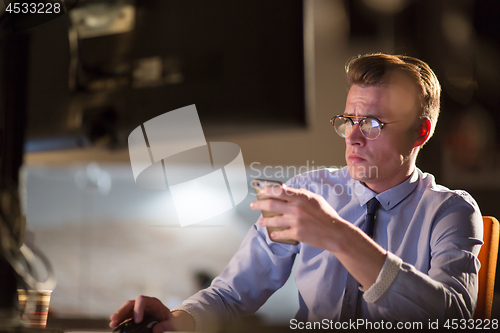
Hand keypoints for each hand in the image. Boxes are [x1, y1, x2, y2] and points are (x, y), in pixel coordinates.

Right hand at [109, 295, 193, 331]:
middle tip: (115, 320)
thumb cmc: (171, 321)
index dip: (138, 309)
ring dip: (118, 315)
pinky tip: (115, 325)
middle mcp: (144, 304)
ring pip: (125, 309)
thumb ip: (166, 325)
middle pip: (130, 303)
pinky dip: (120, 320)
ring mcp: (138, 309)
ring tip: (112, 323)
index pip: (142, 300)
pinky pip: (125, 316)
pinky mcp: (134, 316)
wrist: (170, 322)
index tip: (137, 321)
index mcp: (153, 302)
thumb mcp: (171, 323)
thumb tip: (155, 329)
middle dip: (122, 311)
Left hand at [251, 184, 386, 288]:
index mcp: (301, 197)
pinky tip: (272, 234)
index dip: (267, 190)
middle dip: (259, 205)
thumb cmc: (326, 214)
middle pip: (271, 205)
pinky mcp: (297, 234)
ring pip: (273, 221)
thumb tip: (285, 189)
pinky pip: (281, 233)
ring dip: (264, 221)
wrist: (335, 232)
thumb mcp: (315, 199)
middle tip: (253, 205)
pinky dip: (275, 234)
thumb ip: (300, 194)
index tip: (260, 191)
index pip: (279, 191)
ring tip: (260, 222)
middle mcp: (296, 208)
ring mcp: (295, 222)